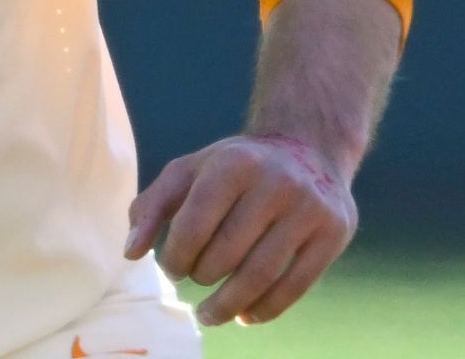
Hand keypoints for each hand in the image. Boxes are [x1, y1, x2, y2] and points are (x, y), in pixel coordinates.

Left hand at [123, 133, 356, 327]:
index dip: (176, 256)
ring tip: (210, 314)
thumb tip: (130, 252)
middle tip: (195, 282)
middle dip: (202, 277)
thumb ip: (152, 207)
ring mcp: (309, 209)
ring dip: (229, 304)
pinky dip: (266, 309)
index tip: (172, 269)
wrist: (308, 148)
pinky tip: (245, 316)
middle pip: (228, 253)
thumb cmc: (234, 167)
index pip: (195, 223)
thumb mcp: (189, 172)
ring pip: (261, 275)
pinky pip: (296, 286)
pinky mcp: (334, 233)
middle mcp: (275, 182)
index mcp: (233, 163)